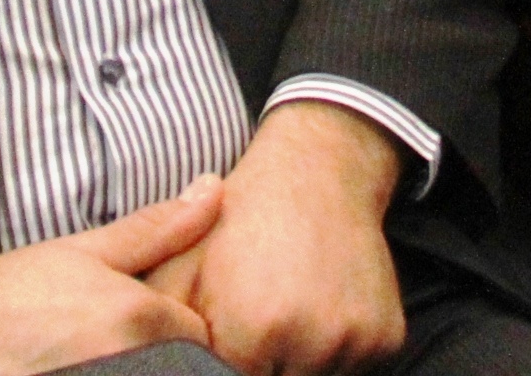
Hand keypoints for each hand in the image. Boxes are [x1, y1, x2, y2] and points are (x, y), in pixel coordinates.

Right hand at [0, 181, 221, 375]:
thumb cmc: (11, 294)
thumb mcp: (84, 251)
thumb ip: (156, 228)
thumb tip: (214, 187)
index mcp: (141, 320)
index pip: (201, 340)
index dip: (181, 333)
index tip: (142, 325)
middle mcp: (130, 362)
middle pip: (180, 366)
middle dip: (162, 357)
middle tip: (104, 340)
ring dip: (137, 366)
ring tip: (84, 353)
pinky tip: (71, 365)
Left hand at [142, 103, 403, 375]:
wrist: (315, 173)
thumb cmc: (238, 222)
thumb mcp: (178, 270)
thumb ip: (158, 331)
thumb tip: (145, 364)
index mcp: (251, 332)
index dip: (225, 366)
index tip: (228, 342)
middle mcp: (308, 342)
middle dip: (263, 367)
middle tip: (257, 328)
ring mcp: (352, 342)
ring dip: (300, 366)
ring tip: (285, 318)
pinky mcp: (385, 338)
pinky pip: (354, 370)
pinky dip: (336, 356)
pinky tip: (319, 312)